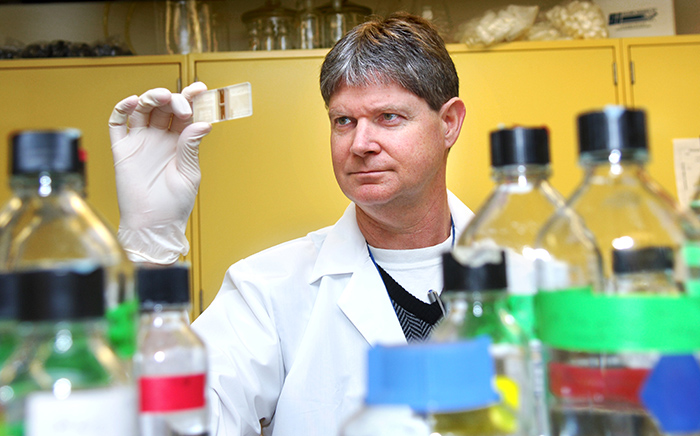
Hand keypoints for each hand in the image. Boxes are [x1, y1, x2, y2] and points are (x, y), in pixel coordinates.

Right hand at [109, 82, 211, 263]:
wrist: (153, 225)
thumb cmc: (174, 204)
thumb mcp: (189, 174)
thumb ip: (191, 147)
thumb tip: (202, 123)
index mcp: (180, 142)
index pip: (186, 114)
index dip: (192, 99)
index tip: (200, 89)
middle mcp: (160, 138)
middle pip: (164, 107)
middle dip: (174, 99)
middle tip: (181, 105)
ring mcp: (140, 141)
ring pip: (142, 108)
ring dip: (151, 97)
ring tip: (161, 97)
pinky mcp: (122, 149)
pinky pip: (117, 123)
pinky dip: (122, 108)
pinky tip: (132, 102)